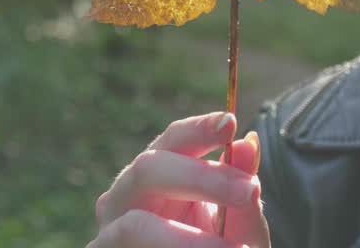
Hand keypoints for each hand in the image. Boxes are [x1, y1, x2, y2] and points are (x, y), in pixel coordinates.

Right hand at [87, 112, 269, 247]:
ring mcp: (110, 229)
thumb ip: (243, 189)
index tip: (230, 124)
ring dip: (186, 239)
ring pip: (135, 224)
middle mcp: (128, 195)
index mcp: (161, 172)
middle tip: (246, 192)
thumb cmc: (218, 247)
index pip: (175, 139)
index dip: (200, 128)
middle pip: (147, 167)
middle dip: (199, 178)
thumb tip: (249, 142)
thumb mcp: (238, 221)